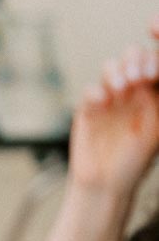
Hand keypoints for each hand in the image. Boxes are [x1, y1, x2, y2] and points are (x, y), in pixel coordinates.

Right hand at [70, 26, 158, 198]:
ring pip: (111, 67)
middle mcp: (132, 92)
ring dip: (116, 71)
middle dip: (134, 60)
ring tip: (120, 88)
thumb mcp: (154, 129)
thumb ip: (154, 100)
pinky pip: (91, 89)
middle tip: (136, 76)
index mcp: (153, 96)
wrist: (104, 183)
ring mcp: (109, 98)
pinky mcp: (88, 108)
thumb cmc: (134, 161)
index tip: (150, 75)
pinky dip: (96, 92)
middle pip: (133, 58)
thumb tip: (152, 75)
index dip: (151, 62)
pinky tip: (103, 104)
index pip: (153, 66)